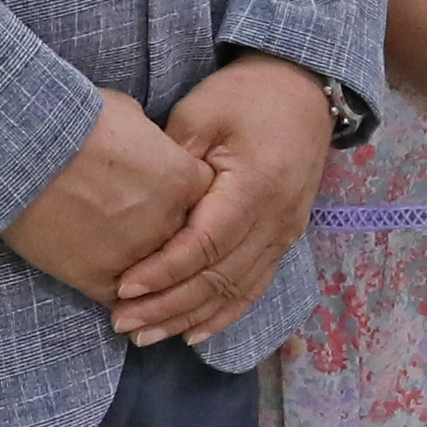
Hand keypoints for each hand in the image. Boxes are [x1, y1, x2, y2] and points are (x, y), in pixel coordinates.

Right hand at [3, 89, 208, 307]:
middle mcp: (169, 223)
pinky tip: (110, 290)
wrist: (17, 152)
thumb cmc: (71, 122)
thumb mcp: (126, 115)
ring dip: (146, 274)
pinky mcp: (99, 279)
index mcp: (184, 180)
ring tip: (126, 267)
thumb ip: (151, 140)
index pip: (205, 200)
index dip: (187, 200)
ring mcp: (137, 256)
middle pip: (185, 241)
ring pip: (157, 277)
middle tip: (142, 228)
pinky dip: (118, 297)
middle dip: (169, 236)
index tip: (169, 197)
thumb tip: (148, 146)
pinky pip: (121, 300)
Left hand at [114, 56, 338, 344]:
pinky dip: (223, 315)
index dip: (163, 271)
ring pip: (236, 291)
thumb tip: (138, 209)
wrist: (303, 90)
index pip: (205, 245)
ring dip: (189, 318)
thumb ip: (172, 163)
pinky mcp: (285, 239)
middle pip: (219, 279)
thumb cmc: (245, 96)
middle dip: (168, 306)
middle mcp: (276, 220)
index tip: (124, 287)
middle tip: (122, 322)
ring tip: (145, 336)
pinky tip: (192, 334)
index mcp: (255, 187)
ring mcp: (285, 234)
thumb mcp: (200, 113)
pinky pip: (254, 287)